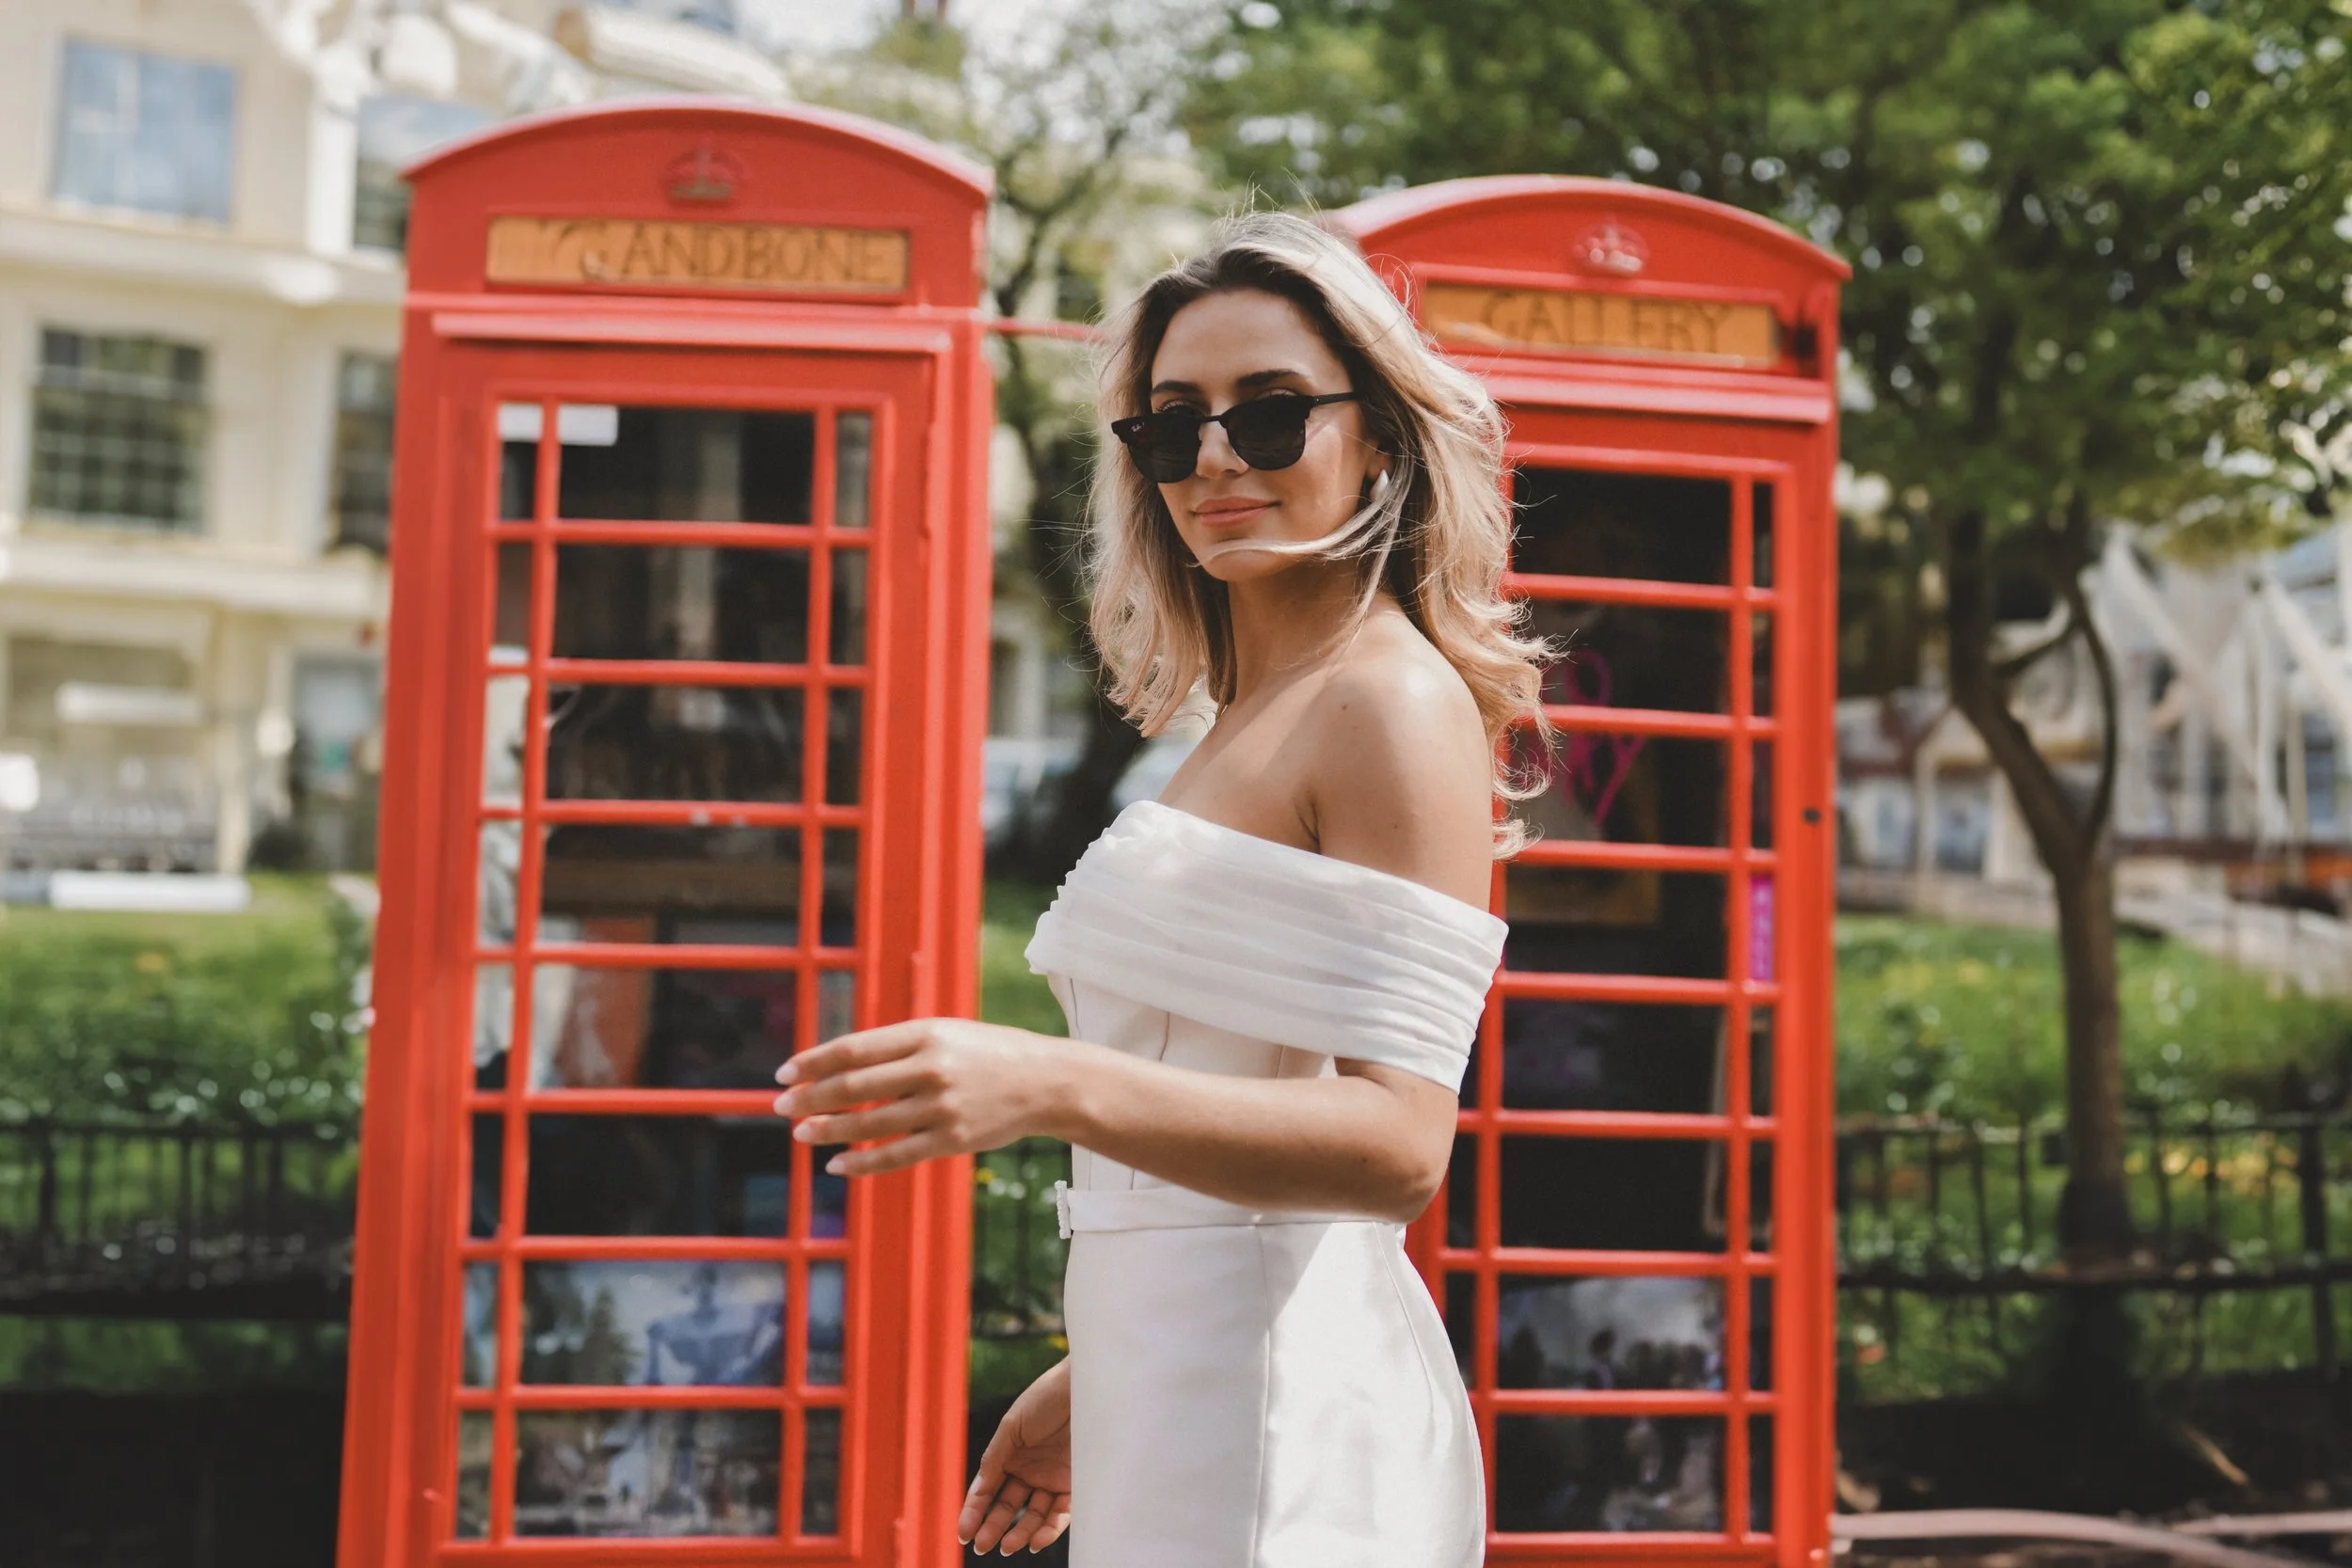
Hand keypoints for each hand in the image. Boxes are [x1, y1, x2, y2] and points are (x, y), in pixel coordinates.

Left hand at [771, 1018, 1072, 1176]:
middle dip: (809, 1098)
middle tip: (780, 1107)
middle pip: (854, 1087)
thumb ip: (896, 1047)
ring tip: (802, 1133)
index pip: (853, 1049)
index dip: (812, 1062)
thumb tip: (836, 1066)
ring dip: (828, 1130)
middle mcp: (931, 1068)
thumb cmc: (986, 1054)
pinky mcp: (952, 1141)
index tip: (783, 1073)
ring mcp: (942, 1107)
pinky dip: (862, 1162)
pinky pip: (896, 1156)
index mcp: (925, 1033)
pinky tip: (837, 1165)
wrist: (1046, 1082)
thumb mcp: (944, 1033)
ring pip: (869, 1124)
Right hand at [958, 1358, 1072, 1553]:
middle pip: (1008, 1507)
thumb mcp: (1012, 1426)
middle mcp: (1029, 1470)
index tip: (963, 1533)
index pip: (987, 1490)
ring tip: (1008, 1547)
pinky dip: (1049, 1530)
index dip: (974, 1512)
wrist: (1086, 1385)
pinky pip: (1061, 1514)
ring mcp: (1052, 1478)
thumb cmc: (1047, 1397)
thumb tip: (979, 1490)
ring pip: (1033, 1516)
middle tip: (982, 1545)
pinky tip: (1035, 1541)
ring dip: (1020, 1533)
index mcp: (1009, 1455)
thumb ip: (995, 1458)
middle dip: (993, 1527)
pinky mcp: (1075, 1484)